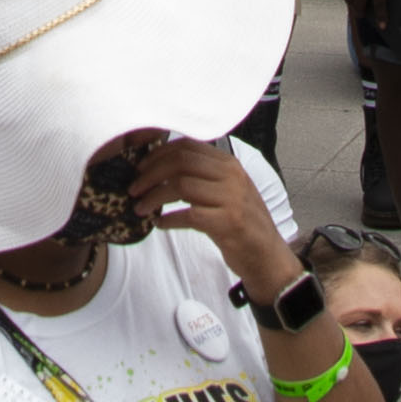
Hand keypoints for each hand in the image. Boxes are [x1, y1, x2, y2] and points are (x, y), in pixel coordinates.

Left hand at [130, 135, 293, 295]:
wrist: (266, 255)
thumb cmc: (241, 222)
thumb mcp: (227, 190)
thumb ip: (203, 175)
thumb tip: (161, 166)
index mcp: (228, 163)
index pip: (187, 146)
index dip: (158, 154)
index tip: (140, 168)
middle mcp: (231, 176)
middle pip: (180, 162)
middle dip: (150, 174)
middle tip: (133, 189)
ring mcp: (231, 198)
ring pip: (181, 185)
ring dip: (154, 197)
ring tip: (140, 208)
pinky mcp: (227, 223)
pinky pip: (188, 215)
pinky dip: (169, 219)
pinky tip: (159, 224)